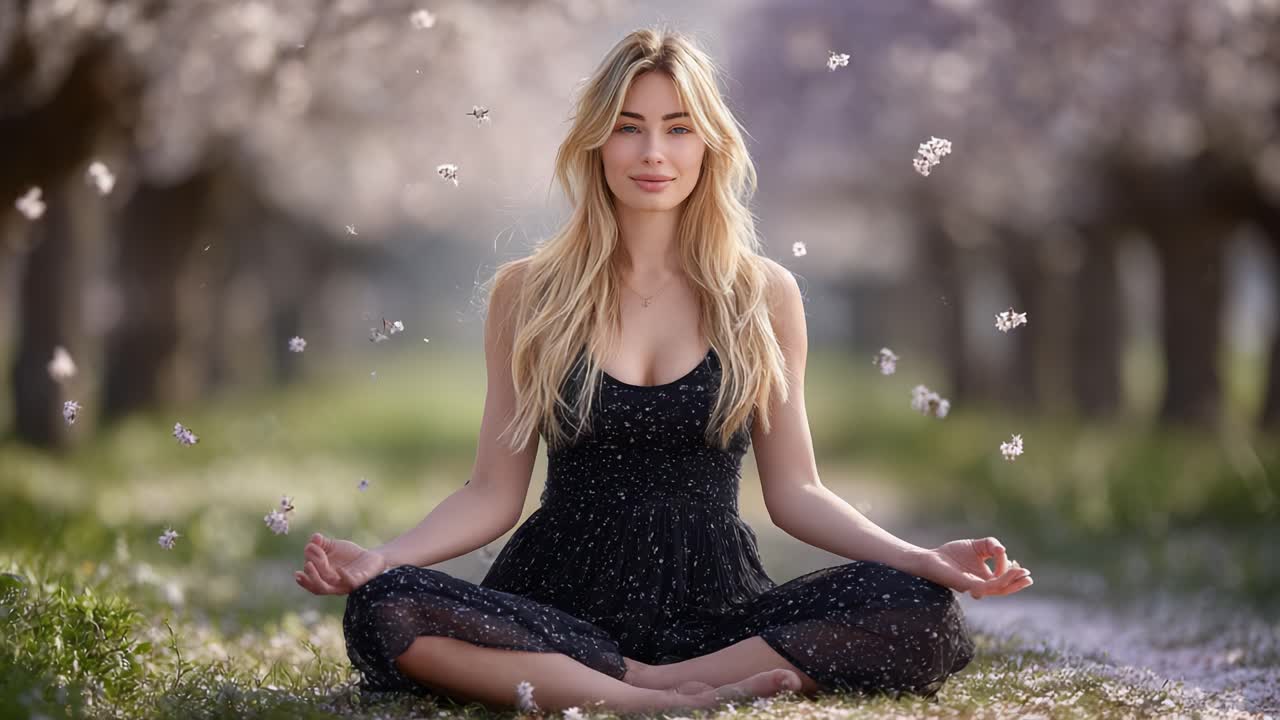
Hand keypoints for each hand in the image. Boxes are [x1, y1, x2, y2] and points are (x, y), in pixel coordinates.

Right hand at [294, 533, 388, 594]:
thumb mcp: (332, 547)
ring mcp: (345, 584)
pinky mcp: (358, 581)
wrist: (371, 557)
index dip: (305, 573)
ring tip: (313, 566)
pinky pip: (350, 583)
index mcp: (324, 578)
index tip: (303, 560)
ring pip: (329, 588)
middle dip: (310, 577)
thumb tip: (314, 537)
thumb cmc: (348, 555)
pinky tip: (340, 569)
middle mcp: (333, 585)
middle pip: (317, 587)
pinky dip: (344, 577)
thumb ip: (321, 543)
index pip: (311, 579)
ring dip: (319, 579)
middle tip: (307, 565)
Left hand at [911, 537, 1032, 599]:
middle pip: (1004, 589)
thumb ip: (992, 545)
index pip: (1003, 578)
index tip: (1011, 559)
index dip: (1010, 570)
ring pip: (997, 589)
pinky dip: (996, 582)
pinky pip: (985, 587)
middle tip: (1029, 577)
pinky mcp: (966, 586)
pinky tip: (1002, 575)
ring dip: (1010, 582)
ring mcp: (975, 587)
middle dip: (1017, 584)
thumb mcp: (977, 545)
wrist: (931, 558)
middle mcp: (981, 585)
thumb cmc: (952, 554)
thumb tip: (1003, 551)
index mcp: (985, 578)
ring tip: (1021, 573)